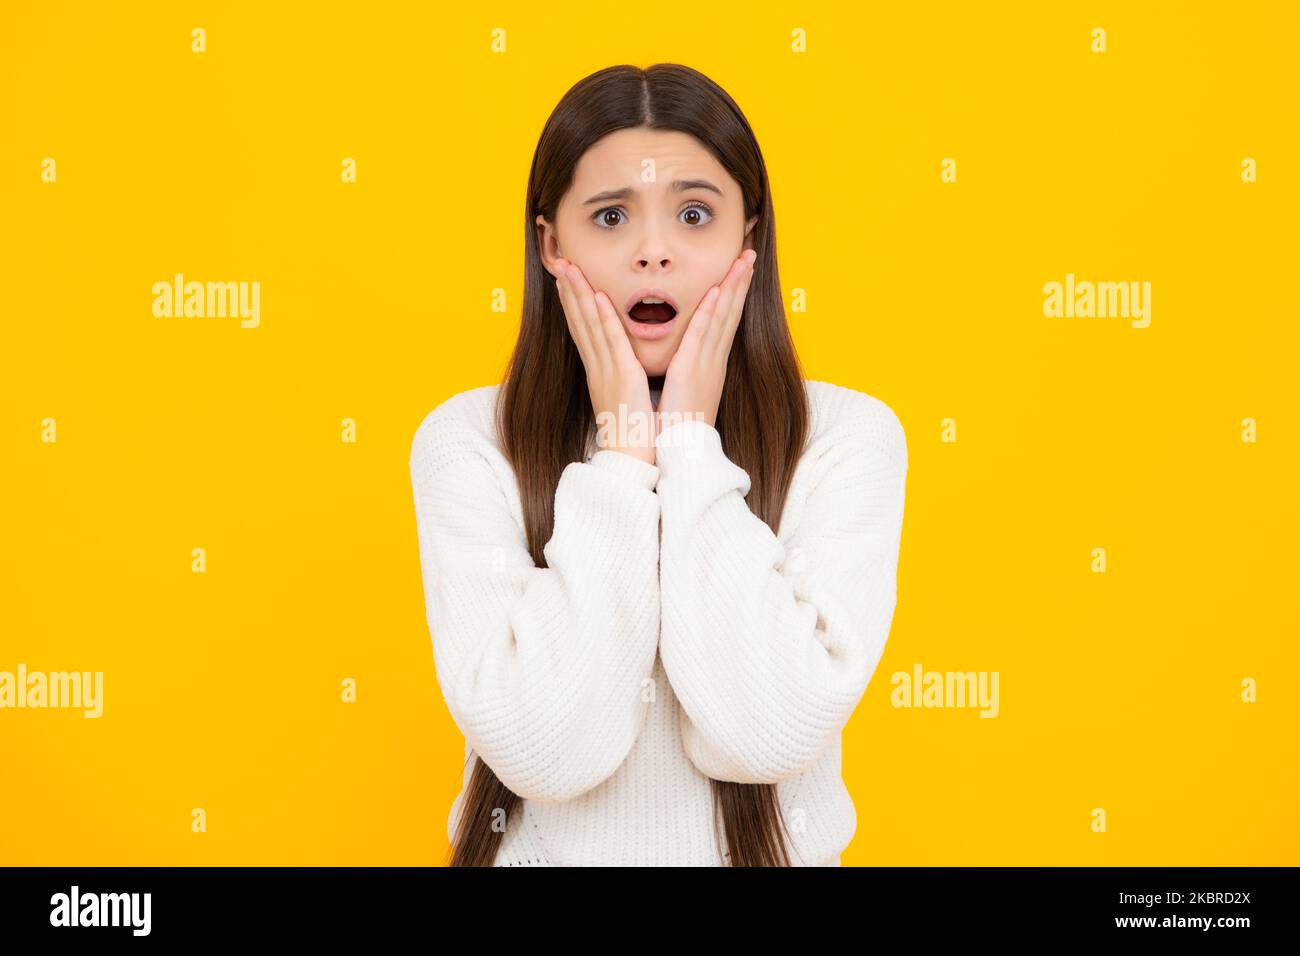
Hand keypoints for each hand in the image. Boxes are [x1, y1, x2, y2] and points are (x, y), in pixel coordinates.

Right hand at [553, 258, 656, 465]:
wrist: (632, 460)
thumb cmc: (633, 435)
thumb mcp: (624, 400)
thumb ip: (622, 380)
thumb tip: (625, 369)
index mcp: (600, 373)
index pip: (583, 332)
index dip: (571, 305)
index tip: (564, 282)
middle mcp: (598, 368)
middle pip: (579, 322)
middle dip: (568, 291)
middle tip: (559, 264)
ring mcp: (607, 371)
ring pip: (590, 325)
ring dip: (579, 294)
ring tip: (568, 268)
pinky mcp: (623, 377)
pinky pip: (611, 342)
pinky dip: (603, 317)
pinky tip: (597, 296)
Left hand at [656, 249, 755, 437]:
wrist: (680, 451)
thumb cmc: (680, 424)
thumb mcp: (687, 390)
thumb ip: (689, 370)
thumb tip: (686, 359)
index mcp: (711, 364)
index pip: (725, 321)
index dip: (734, 294)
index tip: (740, 271)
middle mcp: (714, 359)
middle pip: (731, 312)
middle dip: (741, 281)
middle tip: (750, 253)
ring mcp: (707, 363)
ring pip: (723, 316)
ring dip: (733, 286)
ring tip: (744, 260)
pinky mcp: (692, 369)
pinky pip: (703, 334)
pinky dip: (710, 311)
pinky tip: (717, 290)